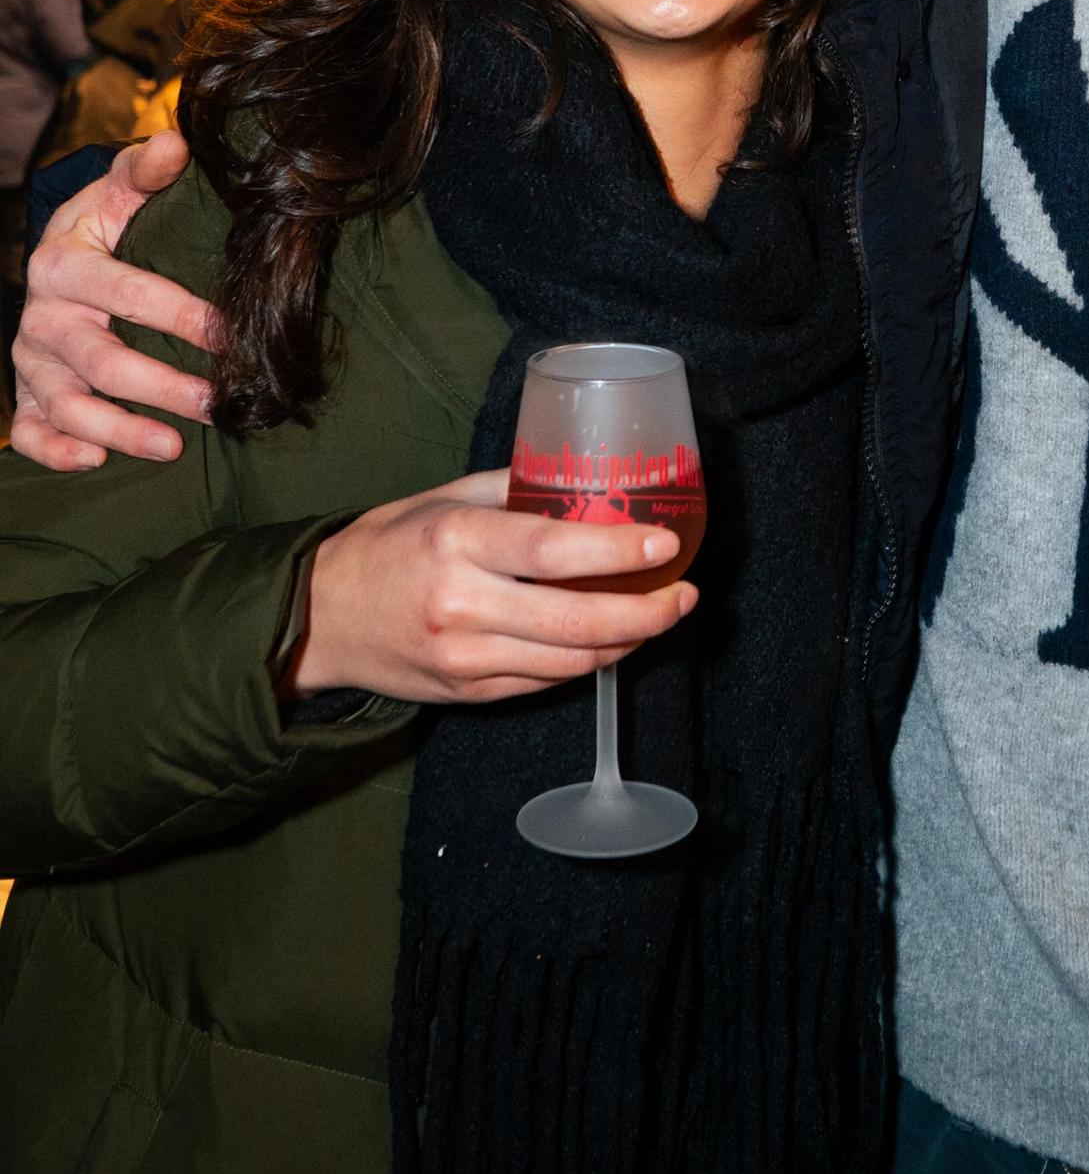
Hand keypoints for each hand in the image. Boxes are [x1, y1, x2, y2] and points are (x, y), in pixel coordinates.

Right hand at [10, 130, 214, 470]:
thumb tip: (176, 144)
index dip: (178, 315)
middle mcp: (42, 316)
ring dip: (118, 431)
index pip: (123, 292)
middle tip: (218, 403)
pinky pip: (29, 432)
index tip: (229, 335)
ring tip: (173, 447)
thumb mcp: (118, 194)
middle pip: (99, 360)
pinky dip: (56, 451)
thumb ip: (144, 173)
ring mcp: (32, 361)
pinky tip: (95, 463)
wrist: (57, 261)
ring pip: (67, 405)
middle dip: (160, 386)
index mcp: (63, 263)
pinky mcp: (27, 395)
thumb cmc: (101, 230)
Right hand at [286, 468, 698, 705]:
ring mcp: (464, 656)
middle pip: (576, 622)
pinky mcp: (468, 691)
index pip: (553, 551)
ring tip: (657, 615)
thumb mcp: (442, 499)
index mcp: (456, 541)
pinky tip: (609, 639)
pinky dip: (586, 661)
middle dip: (647, 613)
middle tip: (684, 596)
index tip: (666, 545)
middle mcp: (461, 604)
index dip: (619, 553)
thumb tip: (585, 482)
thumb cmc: (386, 547)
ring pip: (571, 661)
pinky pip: (546, 682)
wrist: (320, 618)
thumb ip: (512, 491)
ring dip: (627, 641)